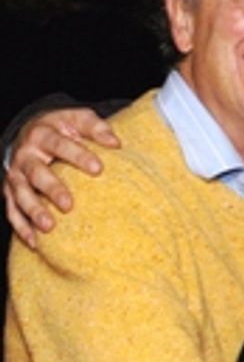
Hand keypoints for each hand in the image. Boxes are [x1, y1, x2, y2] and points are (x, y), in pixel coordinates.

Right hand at [4, 108, 117, 246]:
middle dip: (51, 189)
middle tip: (68, 204)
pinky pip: (12, 211)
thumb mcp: (78, 119)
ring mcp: (15, 175)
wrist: (31, 130)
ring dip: (34, 211)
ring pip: (21, 195)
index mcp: (42, 134)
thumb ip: (96, 127)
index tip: (99, 168)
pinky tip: (36, 243)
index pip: (60, 145)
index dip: (78, 156)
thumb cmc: (62, 127)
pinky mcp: (10, 191)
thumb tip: (115, 143)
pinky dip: (21, 228)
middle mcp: (25, 156)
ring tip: (49, 227)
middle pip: (36, 173)